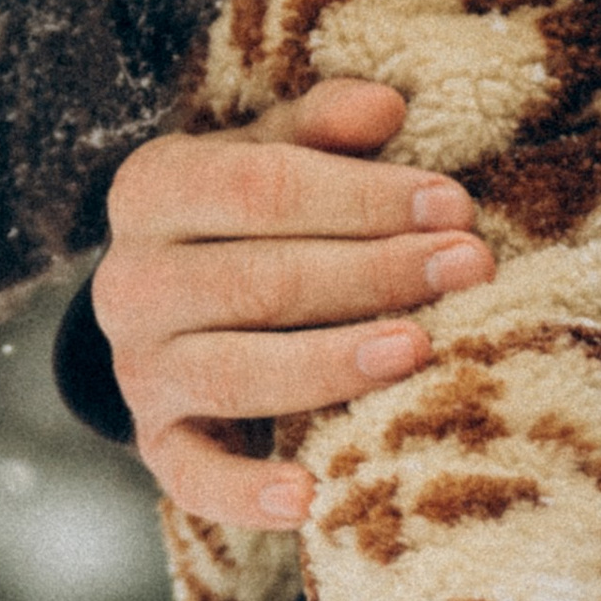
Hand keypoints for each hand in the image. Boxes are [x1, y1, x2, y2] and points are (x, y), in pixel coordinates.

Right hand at [94, 80, 493, 530]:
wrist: (174, 300)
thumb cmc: (248, 212)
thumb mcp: (273, 150)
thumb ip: (324, 124)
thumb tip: (385, 105)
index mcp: (153, 188)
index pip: (261, 186)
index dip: (362, 196)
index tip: (452, 204)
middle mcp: (131, 279)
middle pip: (259, 280)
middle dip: (374, 272)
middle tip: (469, 267)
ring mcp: (139, 368)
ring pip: (233, 372)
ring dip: (332, 363)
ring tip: (420, 350)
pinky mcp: (156, 442)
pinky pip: (193, 477)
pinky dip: (247, 493)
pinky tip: (312, 495)